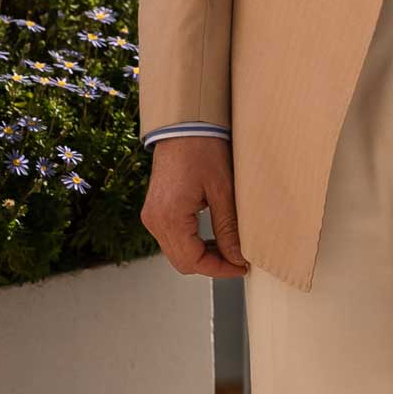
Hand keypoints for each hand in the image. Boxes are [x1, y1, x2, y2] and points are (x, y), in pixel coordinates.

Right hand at [139, 135, 248, 277]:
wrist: (184, 124)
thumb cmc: (203, 149)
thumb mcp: (222, 189)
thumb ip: (228, 227)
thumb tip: (238, 257)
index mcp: (169, 218)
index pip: (193, 262)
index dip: (219, 269)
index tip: (241, 267)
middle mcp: (154, 221)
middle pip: (182, 261)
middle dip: (211, 265)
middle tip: (238, 260)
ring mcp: (152, 215)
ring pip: (176, 251)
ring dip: (201, 254)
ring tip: (229, 248)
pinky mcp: (154, 209)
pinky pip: (172, 237)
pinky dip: (191, 242)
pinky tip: (211, 236)